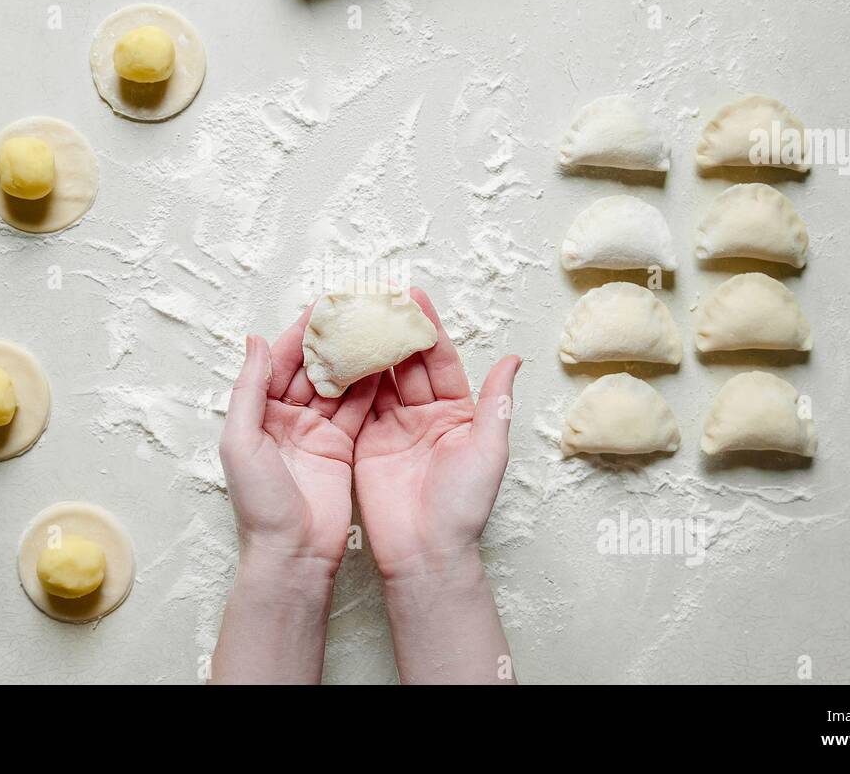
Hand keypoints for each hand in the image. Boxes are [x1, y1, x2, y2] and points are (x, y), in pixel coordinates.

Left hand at [219, 309, 378, 572]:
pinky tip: (383, 366)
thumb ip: (249, 389)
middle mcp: (284, 418)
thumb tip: (254, 339)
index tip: (324, 306)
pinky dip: (368, 389)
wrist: (292, 553)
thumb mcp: (242, 441)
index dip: (301, 332)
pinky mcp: (340, 447)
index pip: (280, 361)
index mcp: (257, 413)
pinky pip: (355, 410)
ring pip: (336, 385)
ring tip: (374, 330)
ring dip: (353, 359)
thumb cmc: (261, 505)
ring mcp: (314, 432)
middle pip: (311, 368)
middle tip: (356, 311)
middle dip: (332, 339)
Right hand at [353, 289, 521, 575]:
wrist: (426, 552)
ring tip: (351, 316)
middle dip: (391, 330)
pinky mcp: (366, 444)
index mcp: (457, 412)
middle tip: (373, 297)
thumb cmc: (463, 507)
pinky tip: (335, 354)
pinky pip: (356, 405)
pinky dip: (346, 380)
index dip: (426, 328)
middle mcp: (424, 415)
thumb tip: (514, 359)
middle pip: (405, 364)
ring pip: (378, 379)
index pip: (438, 360)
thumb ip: (496, 403)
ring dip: (366, 349)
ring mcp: (393, 428)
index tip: (412, 297)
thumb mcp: (488, 449)